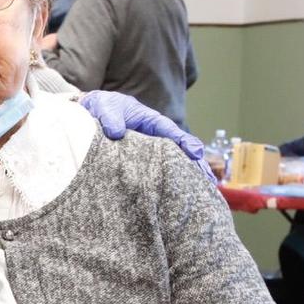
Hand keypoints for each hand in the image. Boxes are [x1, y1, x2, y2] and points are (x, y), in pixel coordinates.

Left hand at [78, 91, 211, 178]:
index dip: (185, 143)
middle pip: (180, 152)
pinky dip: (172, 182)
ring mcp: (151, 152)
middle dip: (196, 165)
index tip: (195, 153)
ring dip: (189, 176)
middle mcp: (157, 137)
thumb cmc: (105, 107)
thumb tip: (116, 132)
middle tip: (209, 181)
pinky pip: (160, 172)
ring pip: (173, 164)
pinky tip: (182, 197)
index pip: (172, 133)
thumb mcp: (106, 109)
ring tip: (205, 191)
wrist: (94, 112)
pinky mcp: (143, 163)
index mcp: (152, 122)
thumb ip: (111, 119)